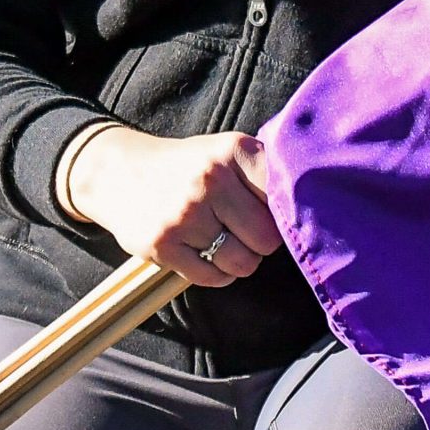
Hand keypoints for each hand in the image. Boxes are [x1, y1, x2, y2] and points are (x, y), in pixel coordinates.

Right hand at [67, 126, 281, 287]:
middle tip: (246, 231)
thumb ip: (265, 175)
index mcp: (234, 151)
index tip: (277, 216)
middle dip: (263, 242)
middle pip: (268, 238)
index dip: (285, 214)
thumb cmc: (188, 167)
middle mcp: (211, 179)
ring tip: (226, 242)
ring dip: (241, 261)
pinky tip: (207, 254)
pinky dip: (218, 273)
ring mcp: (185, 214)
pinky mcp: (162, 244)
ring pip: (243, 263)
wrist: (117, 171)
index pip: (285, 198)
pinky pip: (212, 277)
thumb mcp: (226, 152)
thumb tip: (312, 213)